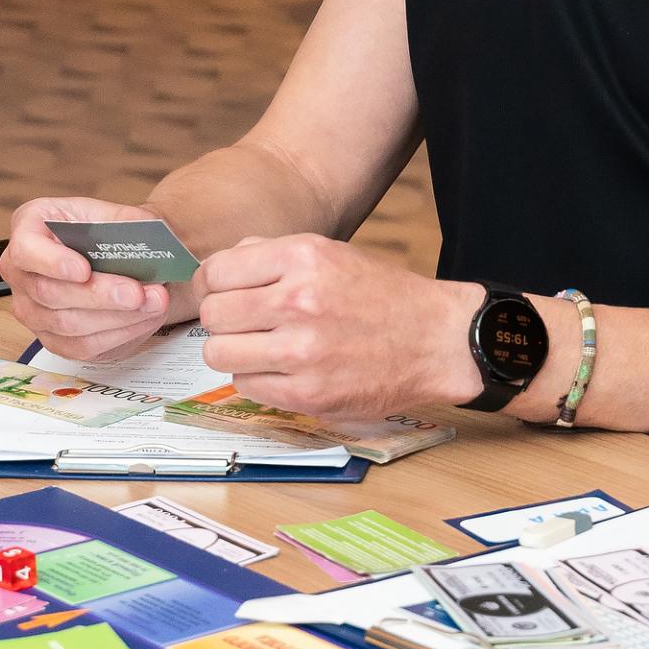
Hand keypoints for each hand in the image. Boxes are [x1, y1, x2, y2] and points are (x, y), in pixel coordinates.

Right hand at [0, 195, 188, 359]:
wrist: (123, 254)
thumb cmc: (113, 230)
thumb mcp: (120, 214)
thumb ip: (130, 224)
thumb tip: (146, 242)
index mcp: (29, 228)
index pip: (26, 250)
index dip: (52, 262)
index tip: (84, 270)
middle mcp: (22, 272)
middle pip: (49, 293)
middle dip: (99, 295)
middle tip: (137, 292)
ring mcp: (33, 310)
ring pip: (67, 325)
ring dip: (117, 317)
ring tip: (154, 303)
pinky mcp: (53, 339)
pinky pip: (82, 346)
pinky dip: (119, 333)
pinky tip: (145, 318)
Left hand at [195, 236, 486, 418]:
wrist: (436, 339)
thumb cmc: (381, 296)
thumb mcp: (331, 254)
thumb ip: (271, 256)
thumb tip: (215, 272)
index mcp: (303, 256)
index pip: (215, 271)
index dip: (214, 285)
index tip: (226, 294)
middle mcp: (298, 300)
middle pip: (212, 315)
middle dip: (224, 320)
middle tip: (249, 325)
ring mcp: (302, 351)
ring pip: (218, 354)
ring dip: (235, 352)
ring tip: (263, 349)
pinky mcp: (306, 394)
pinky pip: (245, 386)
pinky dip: (259, 379)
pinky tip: (285, 370)